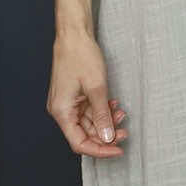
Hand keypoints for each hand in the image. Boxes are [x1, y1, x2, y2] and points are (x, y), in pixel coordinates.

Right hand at [48, 31, 128, 157]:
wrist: (74, 34)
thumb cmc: (80, 55)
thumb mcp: (96, 88)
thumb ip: (102, 116)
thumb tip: (107, 137)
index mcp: (62, 111)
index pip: (79, 143)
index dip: (99, 150)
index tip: (116, 150)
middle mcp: (62, 110)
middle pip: (84, 134)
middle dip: (105, 135)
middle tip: (124, 132)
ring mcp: (67, 103)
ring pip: (89, 123)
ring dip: (106, 121)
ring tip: (121, 114)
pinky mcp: (74, 96)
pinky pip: (88, 111)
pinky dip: (102, 110)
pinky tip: (113, 104)